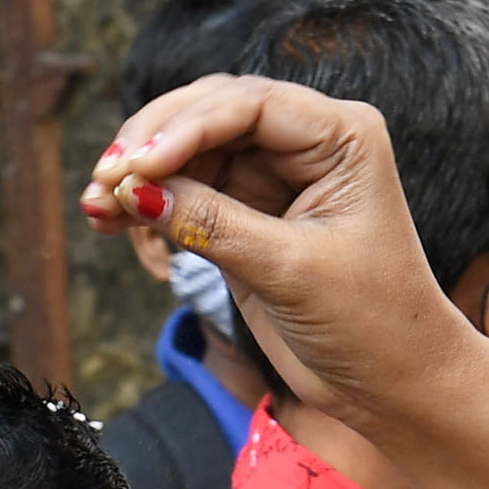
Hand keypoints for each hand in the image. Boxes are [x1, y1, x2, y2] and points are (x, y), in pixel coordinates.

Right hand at [81, 76, 467, 423]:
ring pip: (189, 151)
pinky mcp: (247, 214)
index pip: (250, 104)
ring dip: (139, 175)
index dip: (186, 127)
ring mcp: (273, 176)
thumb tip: (136, 190)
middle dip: (152, 144)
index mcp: (341, 135)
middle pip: (211, 113)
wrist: (393, 383)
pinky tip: (108, 220)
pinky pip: (185, 193)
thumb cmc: (371, 323)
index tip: (136, 165)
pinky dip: (147, 205)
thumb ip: (214, 225)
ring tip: (95, 208)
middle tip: (104, 179)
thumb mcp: (291, 271)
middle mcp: (307, 143)